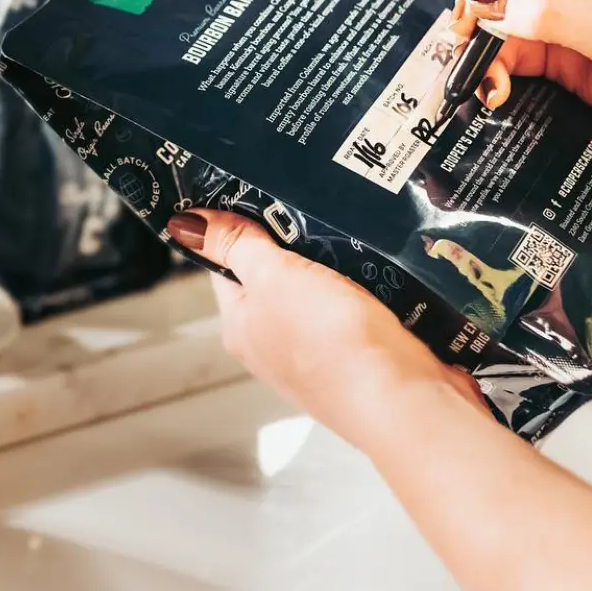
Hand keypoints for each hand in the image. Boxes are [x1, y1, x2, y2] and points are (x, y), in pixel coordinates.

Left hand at [167, 210, 486, 450]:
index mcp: (241, 327)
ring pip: (322, 288)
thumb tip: (184, 223)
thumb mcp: (273, 278)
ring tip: (351, 220)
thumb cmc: (331, 343)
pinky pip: (360, 304)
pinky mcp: (365, 353)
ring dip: (336, 258)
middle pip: (276, 275)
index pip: (225, 264)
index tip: (258, 189)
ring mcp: (321, 352)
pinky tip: (382, 260)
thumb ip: (235, 246)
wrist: (407, 401)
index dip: (236, 226)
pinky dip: (368, 281)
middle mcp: (275, 343)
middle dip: (294, 239)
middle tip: (312, 197)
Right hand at [453, 0, 591, 139]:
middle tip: (470, 20)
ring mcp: (562, 9)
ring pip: (494, 2)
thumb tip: (501, 4)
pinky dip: (487, 65)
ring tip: (477, 63)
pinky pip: (501, 47)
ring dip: (475, 30)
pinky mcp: (552, 52)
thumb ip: (563, 14)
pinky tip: (495, 86)